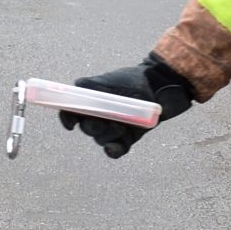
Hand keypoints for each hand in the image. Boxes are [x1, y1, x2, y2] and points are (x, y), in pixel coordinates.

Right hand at [58, 55, 196, 157]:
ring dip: (108, 135)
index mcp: (91, 100)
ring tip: (122, 126)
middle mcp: (99, 115)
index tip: (71, 124)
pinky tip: (115, 147)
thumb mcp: (108, 79)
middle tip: (105, 122)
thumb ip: (88, 85)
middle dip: (93, 127)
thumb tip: (75, 89)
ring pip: (101, 139)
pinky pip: (115, 150)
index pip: (71, 112)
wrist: (162, 86)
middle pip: (86, 128)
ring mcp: (114, 127)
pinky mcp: (128, 138)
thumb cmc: (135, 80)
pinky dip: (114, 150)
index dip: (67, 118)